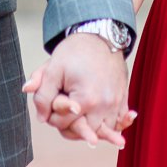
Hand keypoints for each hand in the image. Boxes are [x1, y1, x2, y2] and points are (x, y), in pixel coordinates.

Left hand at [23, 34, 134, 148]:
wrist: (100, 35)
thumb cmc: (75, 51)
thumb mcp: (53, 69)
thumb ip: (42, 94)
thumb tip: (42, 118)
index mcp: (86, 99)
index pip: (63, 124)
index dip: (52, 117)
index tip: (51, 104)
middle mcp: (105, 105)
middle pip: (84, 132)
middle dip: (71, 126)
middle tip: (63, 113)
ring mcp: (116, 103)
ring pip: (103, 131)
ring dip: (91, 129)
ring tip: (81, 119)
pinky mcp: (124, 98)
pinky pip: (120, 121)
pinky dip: (112, 125)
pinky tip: (105, 122)